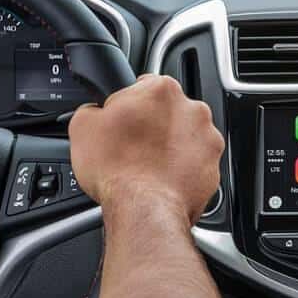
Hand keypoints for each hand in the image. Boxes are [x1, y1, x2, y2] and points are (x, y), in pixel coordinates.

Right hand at [69, 75, 222, 222]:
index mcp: (162, 90)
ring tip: (147, 167)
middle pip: (168, 112)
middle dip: (152, 126)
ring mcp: (207, 139)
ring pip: (185, 138)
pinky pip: (196, 164)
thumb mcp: (83, 127)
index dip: (128, 105)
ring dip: (170, 148)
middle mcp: (192, 109)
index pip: (144, 86)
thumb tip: (95, 112)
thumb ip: (92, 109)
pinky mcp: (214, 167)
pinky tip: (162, 180)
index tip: (122, 121)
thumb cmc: (117, 169)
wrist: (144, 210)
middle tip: (132, 147)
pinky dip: (182, 170)